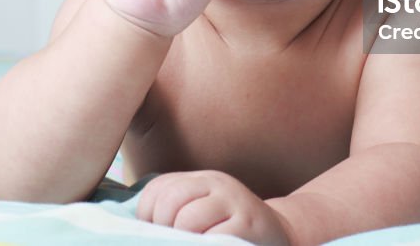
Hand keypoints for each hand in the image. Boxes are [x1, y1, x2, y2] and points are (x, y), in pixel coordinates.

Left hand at [137, 170, 290, 244]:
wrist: (278, 235)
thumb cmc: (231, 230)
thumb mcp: (204, 211)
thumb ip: (177, 210)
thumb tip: (141, 229)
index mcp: (201, 180)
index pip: (157, 188)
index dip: (147, 215)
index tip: (156, 232)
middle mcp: (217, 184)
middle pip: (170, 200)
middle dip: (162, 228)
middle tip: (173, 241)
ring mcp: (234, 203)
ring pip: (187, 219)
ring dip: (183, 240)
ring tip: (193, 244)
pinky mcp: (248, 225)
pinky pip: (213, 237)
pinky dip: (204, 245)